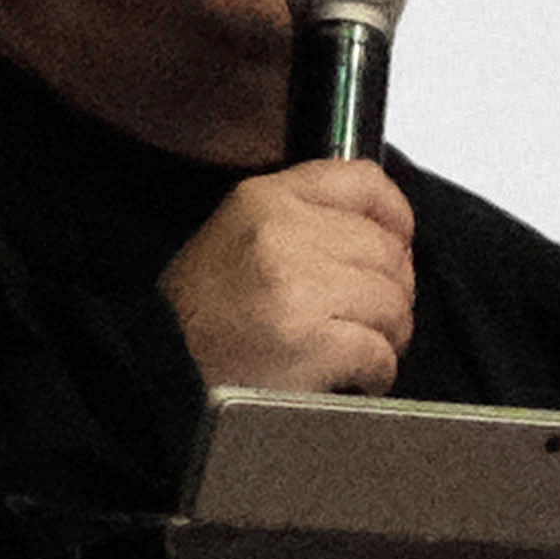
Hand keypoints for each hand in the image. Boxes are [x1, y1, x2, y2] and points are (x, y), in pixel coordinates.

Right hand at [161, 161, 416, 397]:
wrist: (160, 374)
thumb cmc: (196, 318)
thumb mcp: (235, 235)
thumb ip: (302, 220)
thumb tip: (380, 232)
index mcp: (265, 199)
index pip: (362, 182)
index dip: (395, 215)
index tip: (399, 242)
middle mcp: (282, 234)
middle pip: (387, 251)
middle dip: (391, 291)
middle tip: (371, 317)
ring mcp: (298, 288)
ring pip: (392, 302)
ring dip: (386, 334)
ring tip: (358, 349)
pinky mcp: (310, 343)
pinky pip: (379, 351)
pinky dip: (376, 371)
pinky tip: (353, 376)